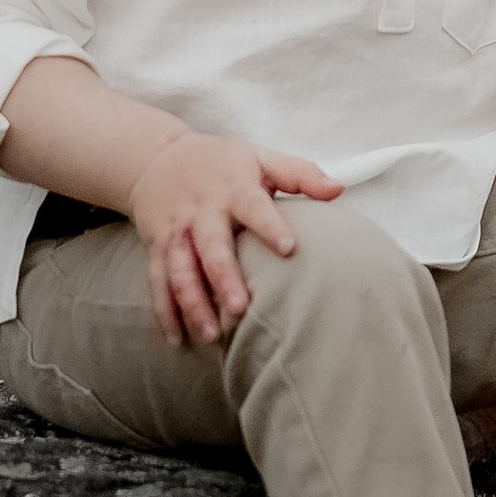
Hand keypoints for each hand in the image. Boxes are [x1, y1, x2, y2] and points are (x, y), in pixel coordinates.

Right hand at [125, 130, 342, 348]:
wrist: (157, 157)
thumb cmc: (221, 162)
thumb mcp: (261, 157)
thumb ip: (301, 174)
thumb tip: (338, 189)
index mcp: (233, 188)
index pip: (254, 207)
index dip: (270, 226)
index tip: (289, 248)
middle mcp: (202, 212)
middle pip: (211, 247)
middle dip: (223, 278)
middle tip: (239, 308)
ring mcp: (176, 232)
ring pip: (180, 271)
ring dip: (193, 303)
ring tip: (211, 334)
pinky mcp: (157, 248)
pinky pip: (158, 283)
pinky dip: (165, 313)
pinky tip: (177, 339)